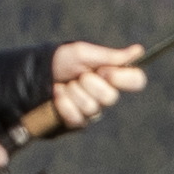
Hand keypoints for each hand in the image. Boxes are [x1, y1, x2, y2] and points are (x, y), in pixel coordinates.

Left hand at [30, 40, 146, 139]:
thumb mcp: (83, 53)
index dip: (123, 78)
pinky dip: (64, 104)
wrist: (34, 74)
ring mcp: (92, 110)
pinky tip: (57, 96)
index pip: (136, 81)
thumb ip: (111, 56)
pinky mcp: (77, 122)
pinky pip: (77, 118)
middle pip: (111, 97)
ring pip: (92, 107)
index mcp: (112, 76)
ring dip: (74, 92)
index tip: (104, 71)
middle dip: (90, 84)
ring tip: (64, 85)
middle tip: (78, 76)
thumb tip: (139, 51)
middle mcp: (105, 95)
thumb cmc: (59, 61)